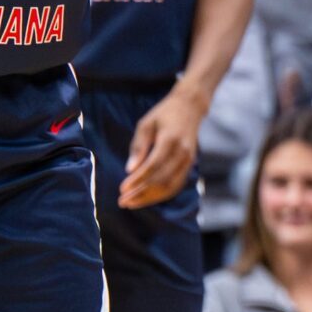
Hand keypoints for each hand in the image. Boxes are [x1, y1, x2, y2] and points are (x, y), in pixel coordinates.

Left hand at [118, 85, 206, 209]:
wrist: (190, 108)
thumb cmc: (163, 114)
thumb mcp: (146, 124)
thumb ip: (138, 147)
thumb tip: (130, 170)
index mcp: (170, 140)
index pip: (153, 166)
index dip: (137, 180)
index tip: (122, 189)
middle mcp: (183, 153)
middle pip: (161, 180)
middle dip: (141, 193)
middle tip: (122, 201)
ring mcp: (189, 161)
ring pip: (170, 187)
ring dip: (150, 198)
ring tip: (131, 203)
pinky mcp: (190, 166)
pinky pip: (176, 185)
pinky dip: (161, 195)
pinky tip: (146, 198)